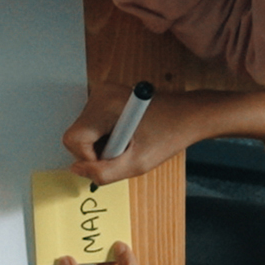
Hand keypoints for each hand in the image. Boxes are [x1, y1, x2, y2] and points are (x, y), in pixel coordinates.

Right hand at [62, 86, 264, 184]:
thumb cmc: (170, 135)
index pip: (73, 139)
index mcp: (105, 105)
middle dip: (97, 150)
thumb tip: (77, 170)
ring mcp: (102, 91)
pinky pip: (93, 123)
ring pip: (84, 130)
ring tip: (129, 142)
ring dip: (102, 144)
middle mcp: (99, 93)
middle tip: (126, 150)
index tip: (116, 157)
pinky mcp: (107, 94)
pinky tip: (127, 134)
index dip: (90, 157)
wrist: (191, 114)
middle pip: (77, 134)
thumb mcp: (138, 164)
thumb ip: (103, 172)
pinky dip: (105, 135)